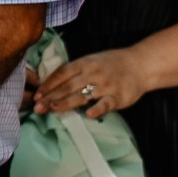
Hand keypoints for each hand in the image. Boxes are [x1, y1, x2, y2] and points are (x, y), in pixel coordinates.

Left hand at [33, 48, 151, 119]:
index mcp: (85, 63)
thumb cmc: (111, 65)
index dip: (48, 84)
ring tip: (52, 108)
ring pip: (83, 95)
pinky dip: (98, 109)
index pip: (62, 73)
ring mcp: (106, 85)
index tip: (36, 95)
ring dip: (66, 102)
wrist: (141, 65)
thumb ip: (74, 72)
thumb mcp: (91, 61)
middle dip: (51, 97)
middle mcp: (94, 73)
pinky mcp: (119, 96)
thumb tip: (50, 85)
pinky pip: (106, 103)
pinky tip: (89, 115)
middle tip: (37, 108)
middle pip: (68, 86)